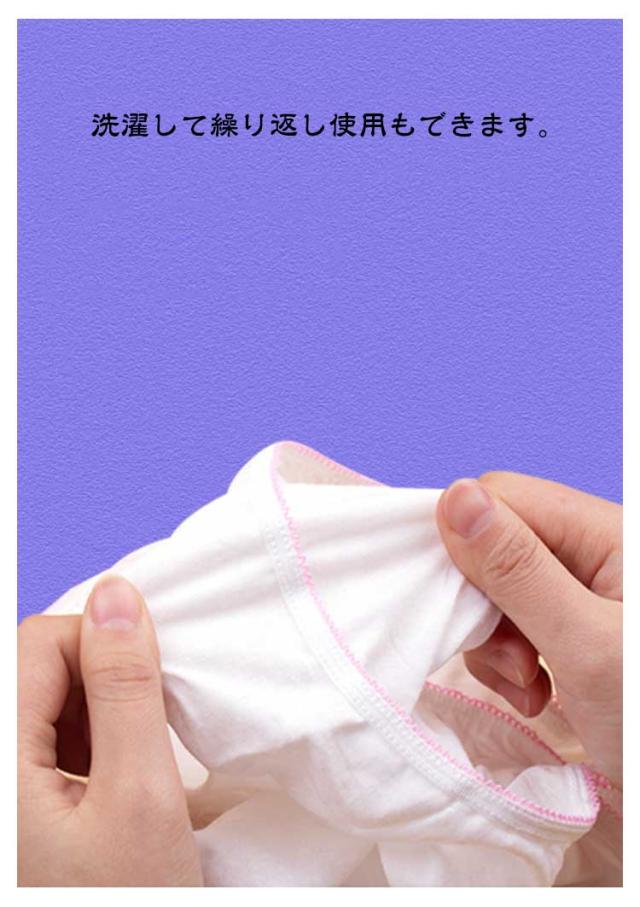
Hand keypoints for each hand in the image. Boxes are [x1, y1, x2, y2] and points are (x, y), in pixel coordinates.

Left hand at [18, 575, 202, 886]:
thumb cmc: (124, 906)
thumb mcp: (140, 798)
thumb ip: (127, 688)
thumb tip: (119, 596)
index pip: (41, 640)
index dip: (105, 645)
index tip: (153, 686)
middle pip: (36, 667)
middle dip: (101, 682)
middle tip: (143, 738)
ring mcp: (3, 787)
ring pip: (42, 701)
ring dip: (98, 715)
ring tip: (131, 771)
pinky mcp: (16, 804)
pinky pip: (45, 739)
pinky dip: (87, 745)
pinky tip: (112, 788)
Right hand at [436, 472, 621, 787]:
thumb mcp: (584, 646)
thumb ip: (517, 570)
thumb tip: (454, 496)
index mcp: (606, 531)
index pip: (503, 497)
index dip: (465, 542)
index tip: (462, 606)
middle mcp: (593, 549)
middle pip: (496, 543)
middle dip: (484, 604)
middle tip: (514, 663)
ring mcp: (583, 589)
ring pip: (497, 587)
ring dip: (497, 642)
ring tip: (531, 689)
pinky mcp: (572, 625)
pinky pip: (514, 621)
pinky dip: (511, 660)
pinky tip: (538, 695)